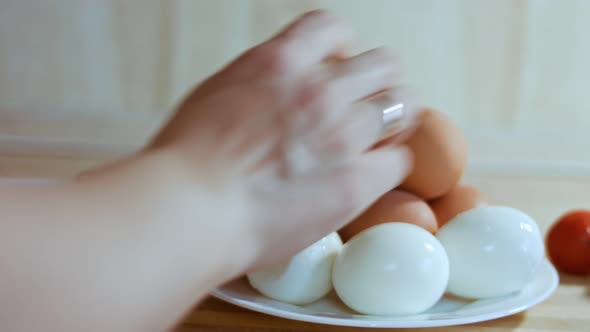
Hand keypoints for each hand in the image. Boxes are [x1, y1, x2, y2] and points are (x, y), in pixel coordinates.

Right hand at [148, 11, 412, 267]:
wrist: (190, 210)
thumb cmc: (187, 162)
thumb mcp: (217, 95)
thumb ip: (261, 84)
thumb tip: (280, 91)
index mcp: (278, 62)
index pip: (331, 29)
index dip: (340, 48)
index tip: (338, 64)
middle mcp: (318, 90)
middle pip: (382, 64)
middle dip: (375, 81)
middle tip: (363, 105)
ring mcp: (341, 135)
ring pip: (401, 106)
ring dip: (389, 120)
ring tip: (374, 139)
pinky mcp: (355, 182)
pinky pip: (398, 160)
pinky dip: (387, 163)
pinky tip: (369, 173)